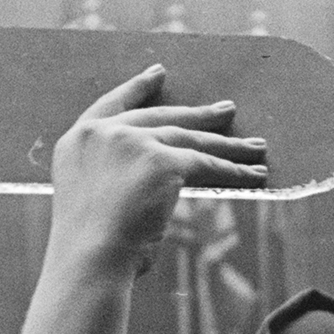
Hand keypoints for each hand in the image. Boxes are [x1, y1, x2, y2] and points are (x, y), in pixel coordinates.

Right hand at [44, 65, 267, 279]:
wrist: (87, 260)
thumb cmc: (87, 251)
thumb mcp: (91, 202)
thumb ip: (114, 181)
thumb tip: (145, 191)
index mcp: (78, 140)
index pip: (113, 104)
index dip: (138, 88)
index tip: (158, 73)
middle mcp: (104, 134)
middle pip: (161, 118)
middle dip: (199, 116)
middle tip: (225, 110)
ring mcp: (133, 143)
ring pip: (189, 139)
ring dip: (227, 144)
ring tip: (254, 146)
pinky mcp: (161, 161)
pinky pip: (206, 164)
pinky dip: (234, 171)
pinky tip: (254, 174)